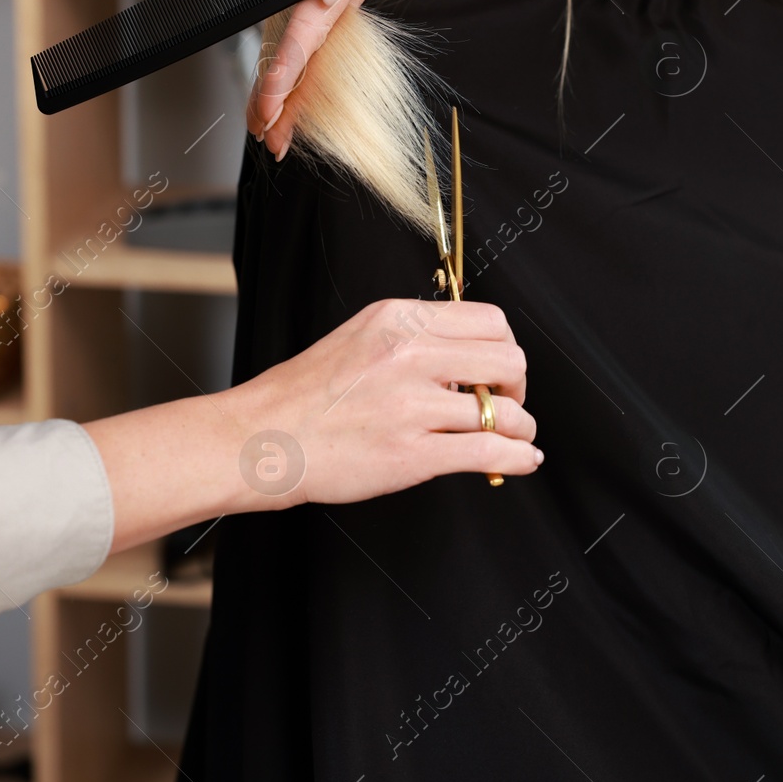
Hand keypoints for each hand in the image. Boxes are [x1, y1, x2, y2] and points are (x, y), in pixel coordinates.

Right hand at [85, 299, 540, 552]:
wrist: (260, 439)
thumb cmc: (301, 397)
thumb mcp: (358, 340)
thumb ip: (412, 341)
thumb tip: (466, 358)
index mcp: (397, 320)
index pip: (489, 320)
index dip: (506, 348)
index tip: (499, 370)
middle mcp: (409, 354)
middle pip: (507, 359)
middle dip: (518, 386)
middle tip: (508, 403)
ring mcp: (412, 404)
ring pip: (504, 409)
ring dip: (521, 427)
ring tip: (515, 436)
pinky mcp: (414, 452)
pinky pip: (491, 450)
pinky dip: (519, 457)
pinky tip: (522, 461)